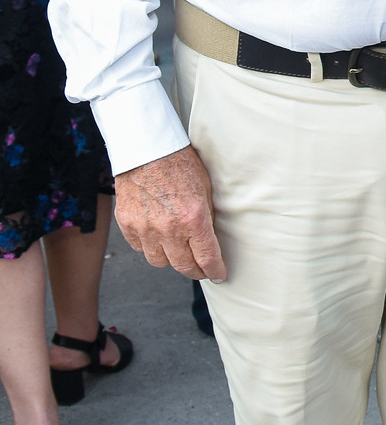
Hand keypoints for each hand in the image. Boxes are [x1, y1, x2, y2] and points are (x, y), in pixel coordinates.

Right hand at [114, 145, 225, 282]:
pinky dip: (150, 247)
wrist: (147, 149)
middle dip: (196, 271)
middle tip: (202, 269)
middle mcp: (168, 228)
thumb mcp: (206, 189)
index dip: (215, 271)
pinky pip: (139, 248)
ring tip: (179, 251)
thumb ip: (206, 217)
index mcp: (193, 218)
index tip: (219, 275)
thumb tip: (211, 240)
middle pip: (183, 266)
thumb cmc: (181, 164)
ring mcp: (144, 228)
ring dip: (171, 260)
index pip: (207, 258)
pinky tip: (158, 238)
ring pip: (159, 262)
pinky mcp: (126, 224)